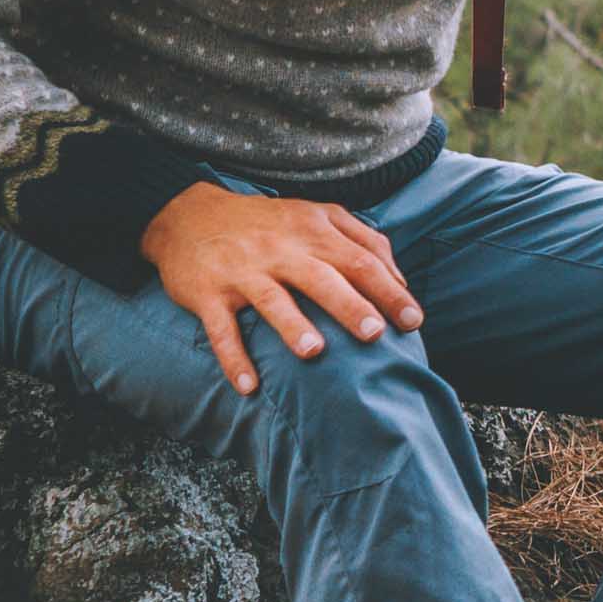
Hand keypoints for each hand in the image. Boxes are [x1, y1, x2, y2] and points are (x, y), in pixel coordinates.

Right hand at [140, 184, 421, 390]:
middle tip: (376, 334)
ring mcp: (243, 272)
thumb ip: (362, 239)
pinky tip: (249, 386)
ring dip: (292, 325)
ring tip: (315, 351)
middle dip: (351, 305)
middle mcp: (280, 250)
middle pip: (322, 277)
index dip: (389, 290)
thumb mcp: (316, 216)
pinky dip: (233, 357)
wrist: (189, 215)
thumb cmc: (267, 224)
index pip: (360, 260)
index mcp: (312, 231)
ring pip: (271, 299)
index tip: (414, 321)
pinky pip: (221, 329)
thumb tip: (400, 279)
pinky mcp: (209, 293)